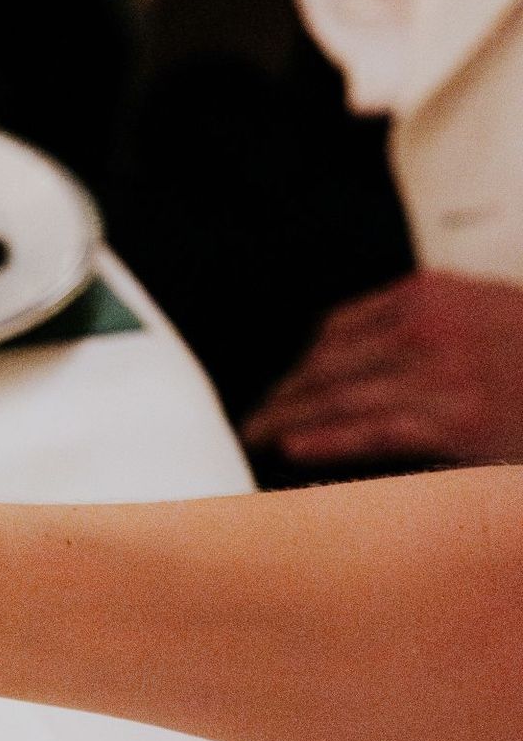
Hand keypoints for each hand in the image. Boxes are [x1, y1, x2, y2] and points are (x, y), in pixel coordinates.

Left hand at [243, 272, 522, 469]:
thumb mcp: (486, 312)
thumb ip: (434, 326)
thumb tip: (376, 359)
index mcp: (434, 293)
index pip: (340, 327)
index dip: (304, 363)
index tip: (286, 385)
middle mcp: (428, 326)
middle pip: (328, 362)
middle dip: (286, 394)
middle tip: (255, 420)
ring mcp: (441, 373)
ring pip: (340, 396)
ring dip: (289, 418)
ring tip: (257, 438)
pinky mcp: (457, 421)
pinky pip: (374, 430)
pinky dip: (327, 438)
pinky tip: (291, 447)